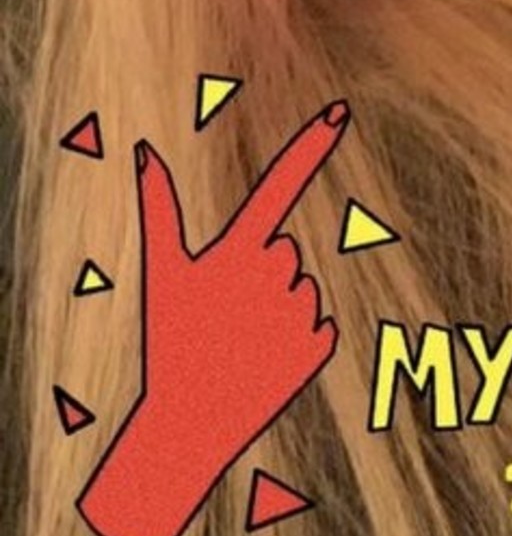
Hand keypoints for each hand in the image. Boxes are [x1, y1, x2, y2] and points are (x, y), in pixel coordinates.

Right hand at [77, 99, 348, 535]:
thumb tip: (144, 150)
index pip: (280, 183)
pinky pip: (320, 325)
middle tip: (225, 313)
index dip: (311, 145)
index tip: (341, 110)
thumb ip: (159, 209)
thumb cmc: (169, 344)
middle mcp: (277, 274)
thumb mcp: (161, 275)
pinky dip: (296, 340)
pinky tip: (264, 360)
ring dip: (277, 309)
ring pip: (303, 288)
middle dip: (260, 273)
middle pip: (285, 250)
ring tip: (241, 342)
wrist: (189, 425)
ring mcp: (302, 310)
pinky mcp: (321, 346)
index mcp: (239, 250)